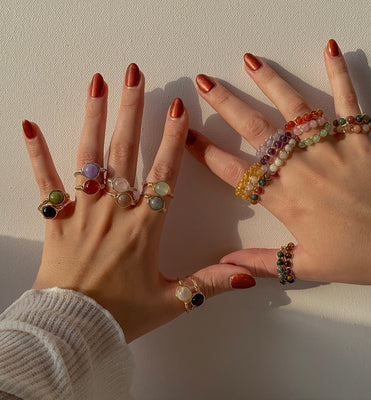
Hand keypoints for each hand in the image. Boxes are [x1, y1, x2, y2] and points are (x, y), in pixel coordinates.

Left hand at [22, 64, 255, 342]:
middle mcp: (115, 211)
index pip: (164, 174)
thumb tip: (249, 275)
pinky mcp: (57, 219)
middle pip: (125, 152)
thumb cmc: (121, 315)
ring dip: (94, 117)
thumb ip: (210, 283)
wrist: (73, 331)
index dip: (172, 139)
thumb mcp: (171, 301)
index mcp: (144, 228)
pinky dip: (37, 154)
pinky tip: (29, 125)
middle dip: (132, 110)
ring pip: (89, 156)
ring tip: (97, 82)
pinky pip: (45, 182)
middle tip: (135, 74)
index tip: (176, 107)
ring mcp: (83, 212)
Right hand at [186, 40, 370, 284]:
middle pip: (255, 130)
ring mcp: (329, 149)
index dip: (206, 152)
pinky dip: (339, 73)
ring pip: (293, 108)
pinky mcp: (358, 139)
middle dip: (226, 104)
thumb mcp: (306, 266)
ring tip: (249, 60)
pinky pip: (347, 100)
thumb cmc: (355, 256)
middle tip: (204, 83)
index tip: (186, 136)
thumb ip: (263, 262)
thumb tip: (228, 265)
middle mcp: (300, 169)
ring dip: (269, 81)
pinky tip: (328, 48)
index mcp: (284, 199)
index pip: (234, 171)